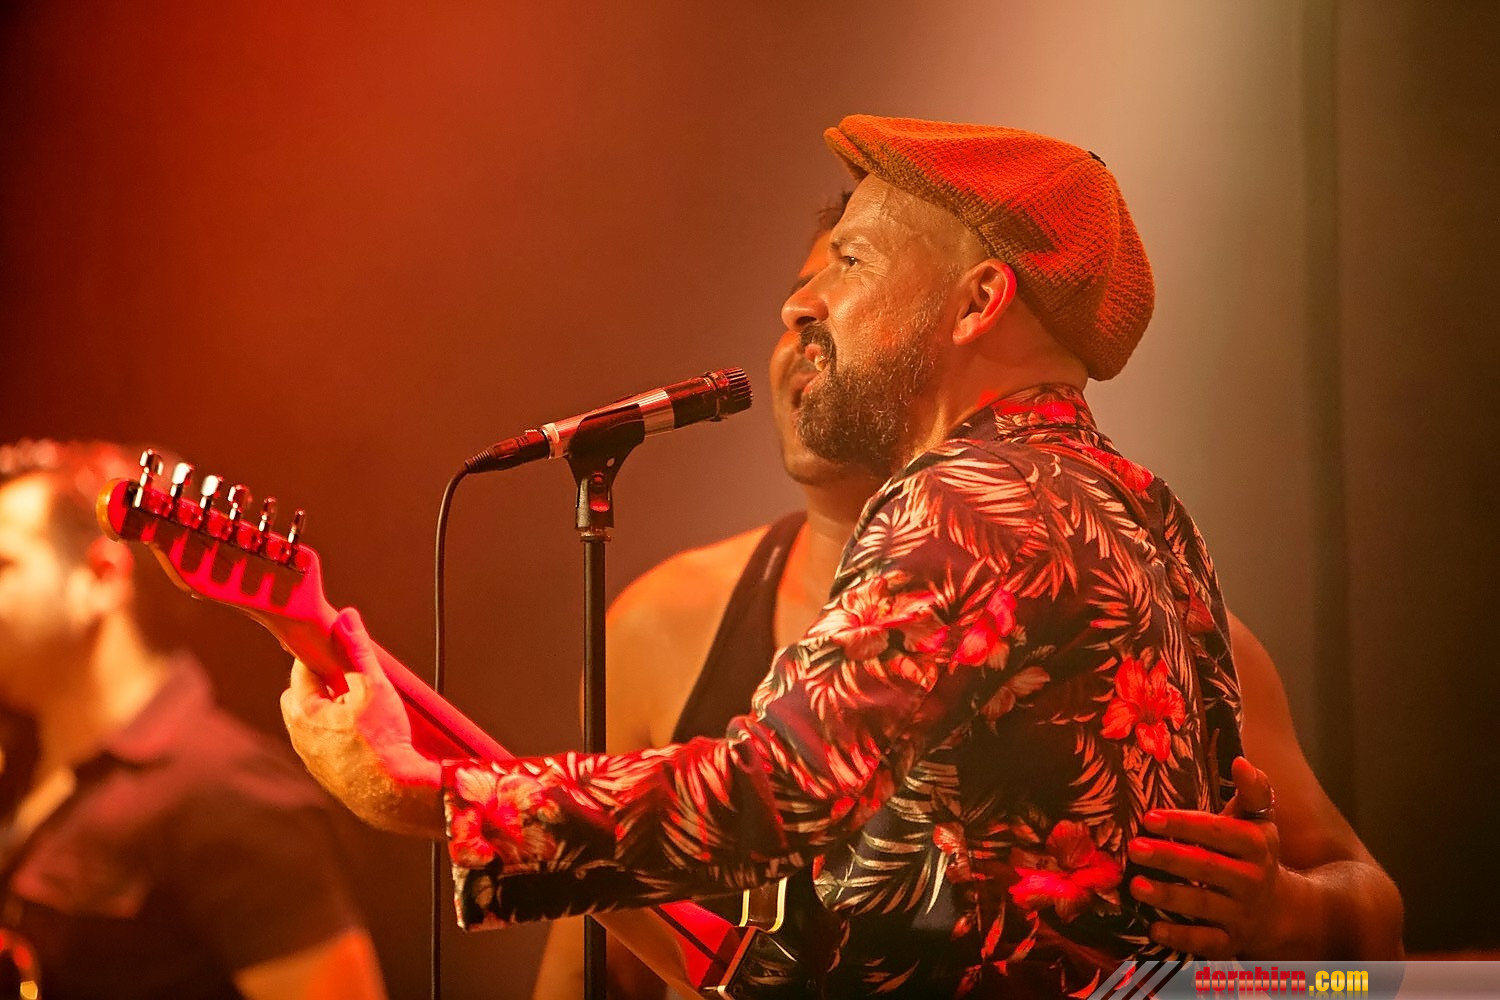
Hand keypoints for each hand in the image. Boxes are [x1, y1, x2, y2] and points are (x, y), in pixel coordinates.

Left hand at [280, 608, 444, 836]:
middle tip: (353, 681)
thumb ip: (358, 650)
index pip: (302, 668)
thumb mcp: (374, 686)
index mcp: (303, 711)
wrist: (396, 794)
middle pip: (303, 695)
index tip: (341, 652)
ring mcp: (311, 758)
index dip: (323, 656)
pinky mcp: (326, 774)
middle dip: (324, 684)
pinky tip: (365, 734)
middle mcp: (299, 736)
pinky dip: (339, 733)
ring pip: (314, 720)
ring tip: (363, 708)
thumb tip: (346, 618)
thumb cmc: (383, 742)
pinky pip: (325, 743)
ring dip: (332, 710)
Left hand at [1127, 756, 1298, 956]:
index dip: (1185, 824)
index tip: (1150, 817)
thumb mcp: (1259, 821)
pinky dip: (1180, 939)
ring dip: (1168, 897)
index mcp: (1256, 845)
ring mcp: (1241, 914)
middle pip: (1206, 867)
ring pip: (1203, 906)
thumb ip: (1252, 791)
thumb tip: (1241, 761)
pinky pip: (1206, 943)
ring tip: (1135, 886)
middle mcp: (1251, 880)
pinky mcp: (1232, 943)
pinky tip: (1153, 929)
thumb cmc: (1256, 854)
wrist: (1283, 911)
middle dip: (1169, 858)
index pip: (1218, 832)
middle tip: (1133, 848)